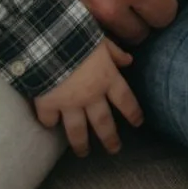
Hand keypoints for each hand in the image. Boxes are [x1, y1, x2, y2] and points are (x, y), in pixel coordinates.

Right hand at [16, 0, 187, 41]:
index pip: (166, 15)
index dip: (168, 2)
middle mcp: (109, 6)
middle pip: (144, 33)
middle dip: (146, 16)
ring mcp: (84, 15)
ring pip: (118, 39)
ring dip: (124, 25)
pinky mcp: (66, 16)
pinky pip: (94, 38)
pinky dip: (101, 29)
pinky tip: (99, 4)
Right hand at [33, 39, 142, 155]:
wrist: (49, 41)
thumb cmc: (79, 36)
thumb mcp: (101, 40)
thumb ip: (115, 53)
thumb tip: (129, 61)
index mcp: (107, 78)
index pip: (126, 100)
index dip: (133, 112)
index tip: (138, 122)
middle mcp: (91, 96)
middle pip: (103, 123)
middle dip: (110, 139)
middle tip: (115, 150)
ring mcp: (69, 104)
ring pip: (77, 131)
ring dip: (81, 144)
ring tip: (84, 153)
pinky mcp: (49, 105)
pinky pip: (50, 120)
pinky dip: (50, 123)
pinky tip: (51, 126)